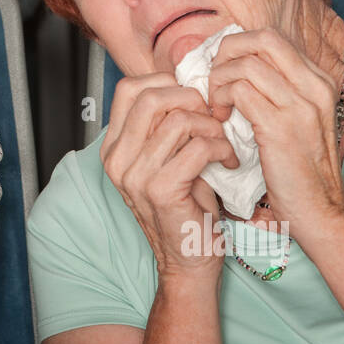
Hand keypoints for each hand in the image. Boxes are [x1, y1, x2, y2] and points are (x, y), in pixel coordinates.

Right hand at [100, 73, 239, 283]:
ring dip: (212, 127)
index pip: (129, 89)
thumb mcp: (168, 158)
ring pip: (178, 119)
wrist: (190, 261)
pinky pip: (198, 147)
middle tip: (212, 116)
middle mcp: (117, 160)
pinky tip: (229, 161)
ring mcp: (135, 176)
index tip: (193, 99)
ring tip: (224, 143)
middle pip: (151, 97)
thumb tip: (188, 82)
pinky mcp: (161, 191)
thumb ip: (166, 124)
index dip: (166, 82)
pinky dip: (222, 148)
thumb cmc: (185, 207)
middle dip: (191, 98)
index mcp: (114, 147)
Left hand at [205, 28, 343, 238]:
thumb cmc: (300, 169)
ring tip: (215, 106)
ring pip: (245, 64)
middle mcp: (314, 86)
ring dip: (218, 81)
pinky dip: (220, 101)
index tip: (222, 71)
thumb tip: (234, 67)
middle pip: (261, 39)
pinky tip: (219, 120)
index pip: (271, 39)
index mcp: (318, 81)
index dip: (238, 48)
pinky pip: (239, 92)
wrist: (321, 210)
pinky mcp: (281, 127)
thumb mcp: (295, 120)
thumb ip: (274, 91)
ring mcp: (300, 105)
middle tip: (213, 80)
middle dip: (226, 53)